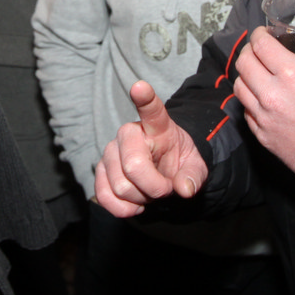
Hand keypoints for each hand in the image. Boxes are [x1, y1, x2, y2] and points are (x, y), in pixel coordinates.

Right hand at [94, 80, 207, 216]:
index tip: (140, 87)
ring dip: (140, 199)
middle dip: (153, 188)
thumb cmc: (177, 163)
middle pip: (133, 165)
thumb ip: (194, 176)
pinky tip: (134, 203)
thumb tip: (185, 188)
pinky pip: (104, 196)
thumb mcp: (195, 167)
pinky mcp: (99, 170)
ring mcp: (110, 151)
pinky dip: (122, 208)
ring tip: (149, 191)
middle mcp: (129, 133)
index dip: (145, 99)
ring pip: (120, 186)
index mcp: (157, 125)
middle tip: (164, 188)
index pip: (151, 109)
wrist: (163, 171)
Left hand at [232, 26, 294, 182]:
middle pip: (243, 63)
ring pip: (239, 88)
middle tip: (260, 50)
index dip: (259, 34)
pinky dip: (251, 101)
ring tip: (258, 73)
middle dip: (249, 51)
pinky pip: (246, 113)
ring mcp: (266, 119)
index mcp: (293, 75)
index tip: (264, 33)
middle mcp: (273, 96)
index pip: (260, 45)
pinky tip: (263, 98)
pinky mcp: (265, 138)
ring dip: (246, 75)